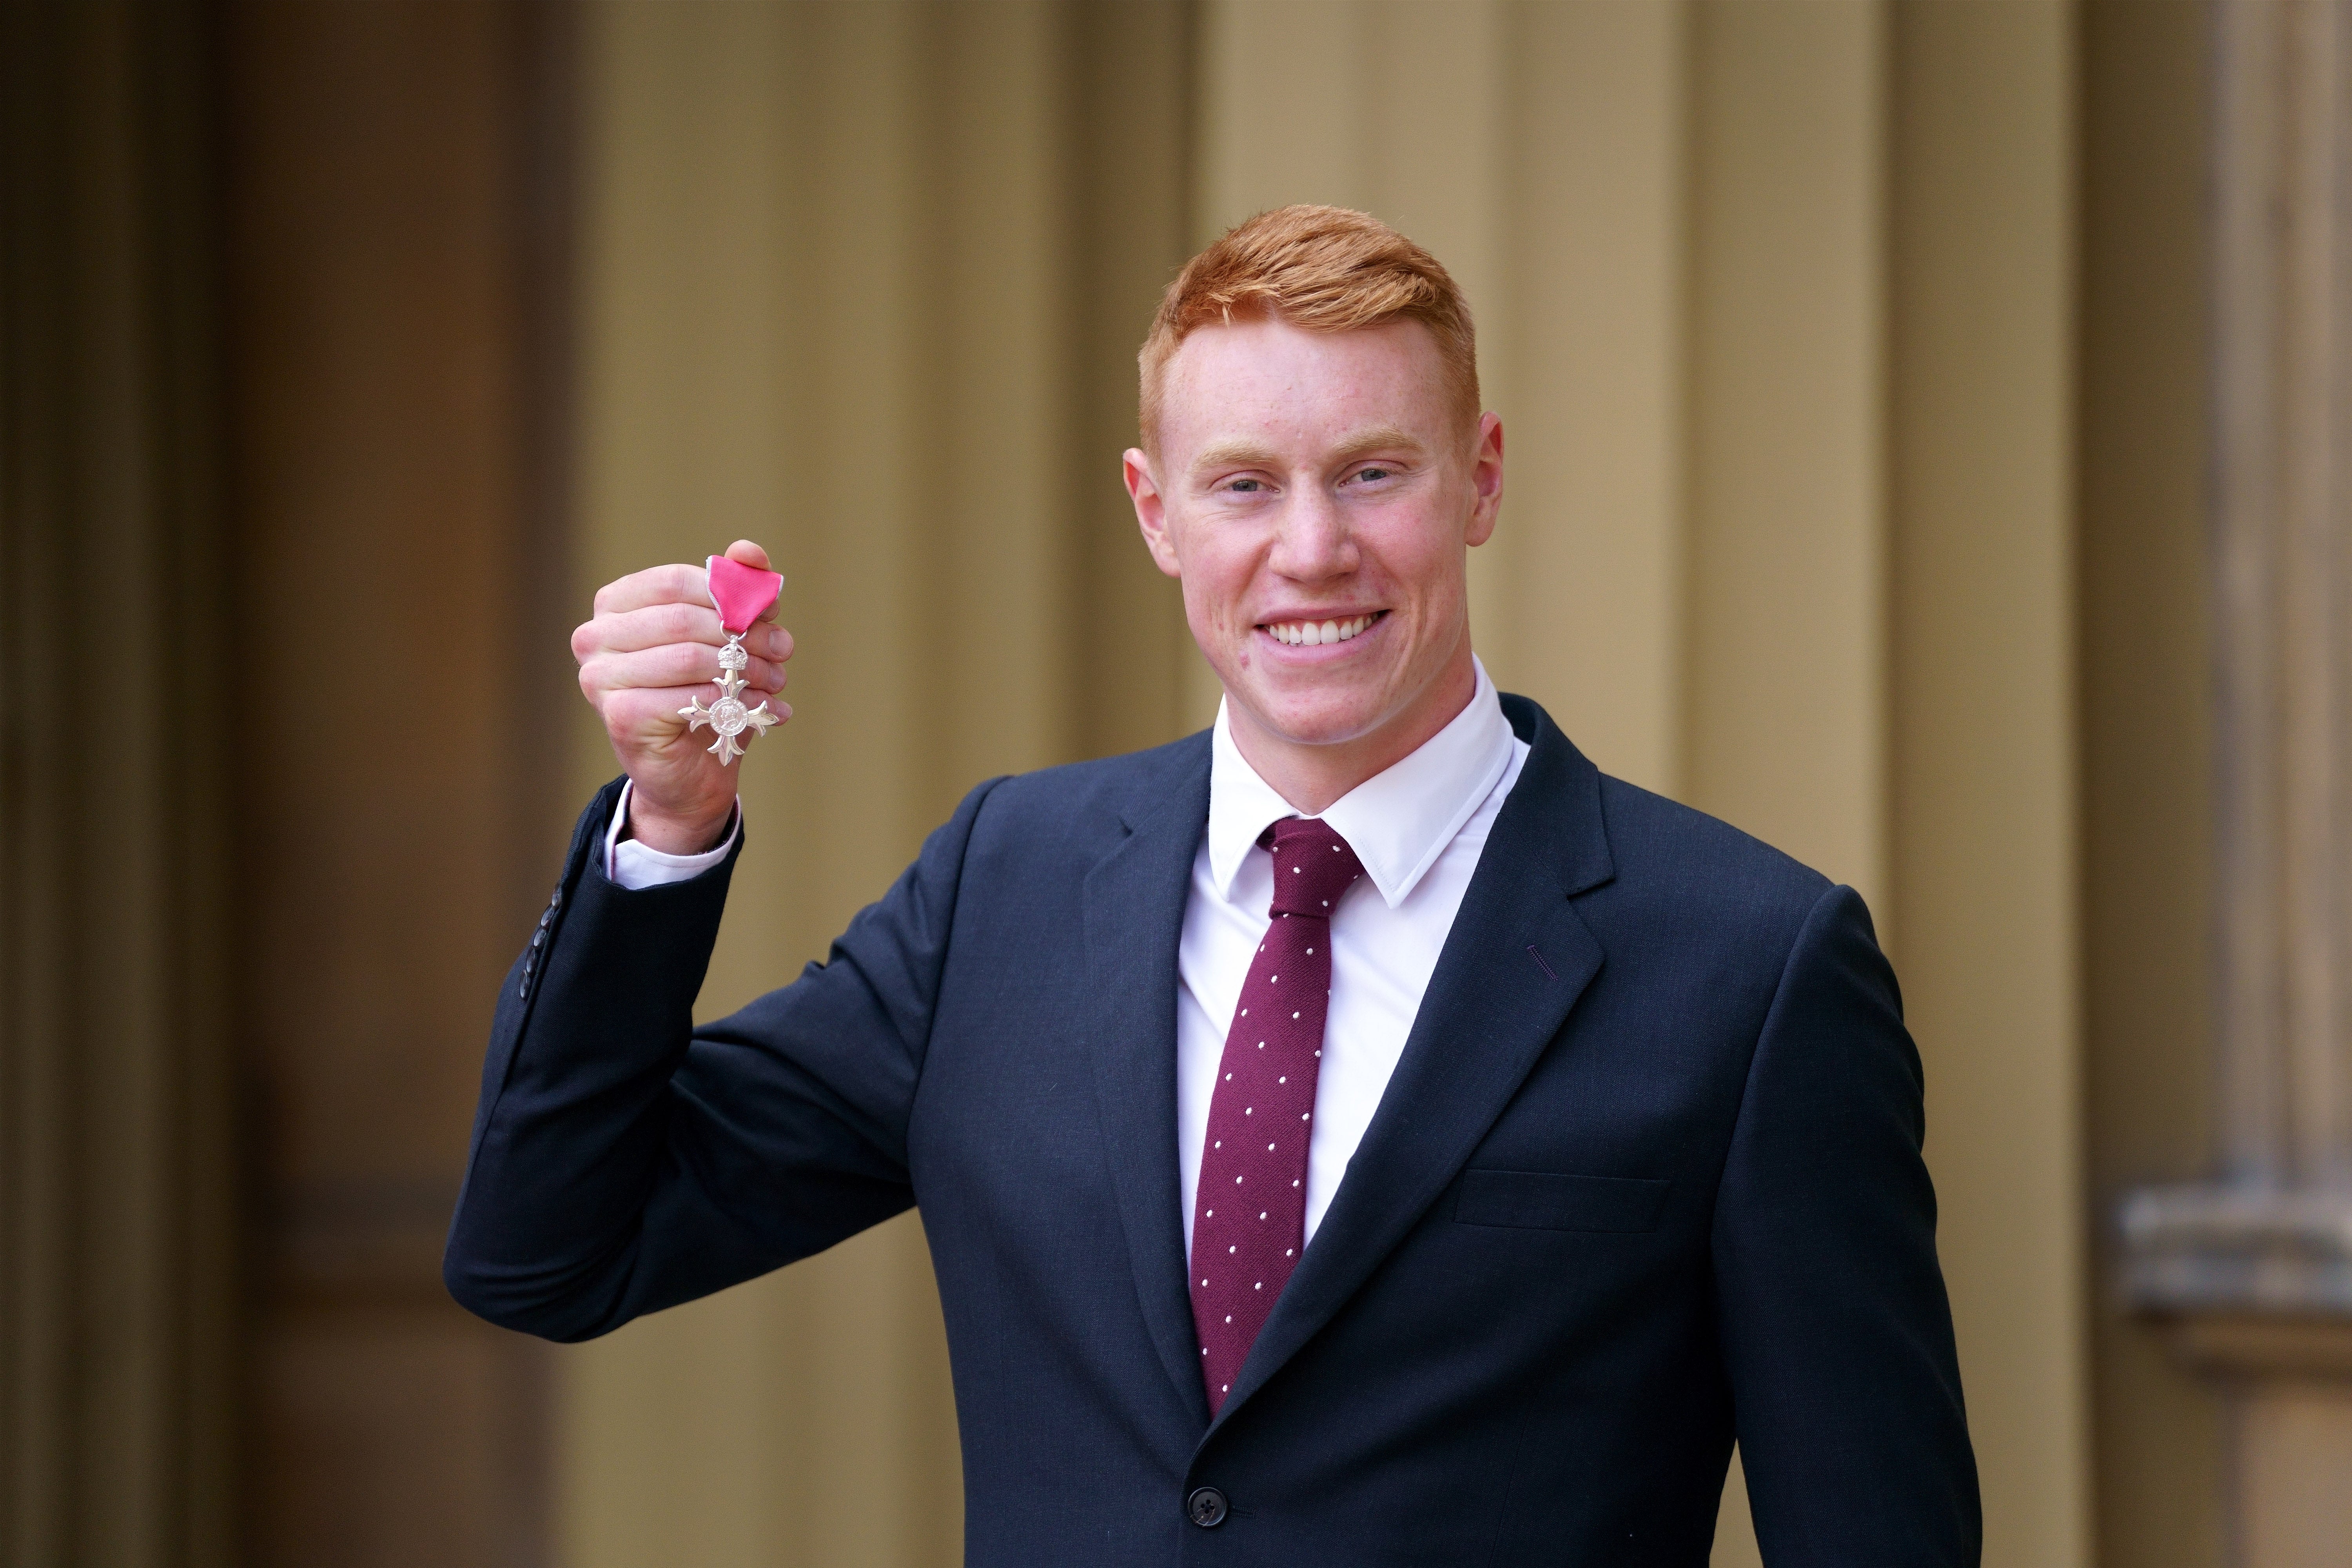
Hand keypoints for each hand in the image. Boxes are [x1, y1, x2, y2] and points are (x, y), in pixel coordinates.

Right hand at [573, 538, 792, 853]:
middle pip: (683, 618)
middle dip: (743, 634)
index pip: (674, 580)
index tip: (769, 614)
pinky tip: (756, 710)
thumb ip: (736, 588)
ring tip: (775, 681)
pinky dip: (730, 702)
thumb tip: (748, 551)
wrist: (692, 769)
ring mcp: (599, 678)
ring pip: (689, 658)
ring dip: (745, 670)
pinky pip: (687, 697)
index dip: (729, 594)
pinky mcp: (620, 716)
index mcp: (615, 604)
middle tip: (782, 650)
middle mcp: (595, 637)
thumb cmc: (707, 692)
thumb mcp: (727, 635)